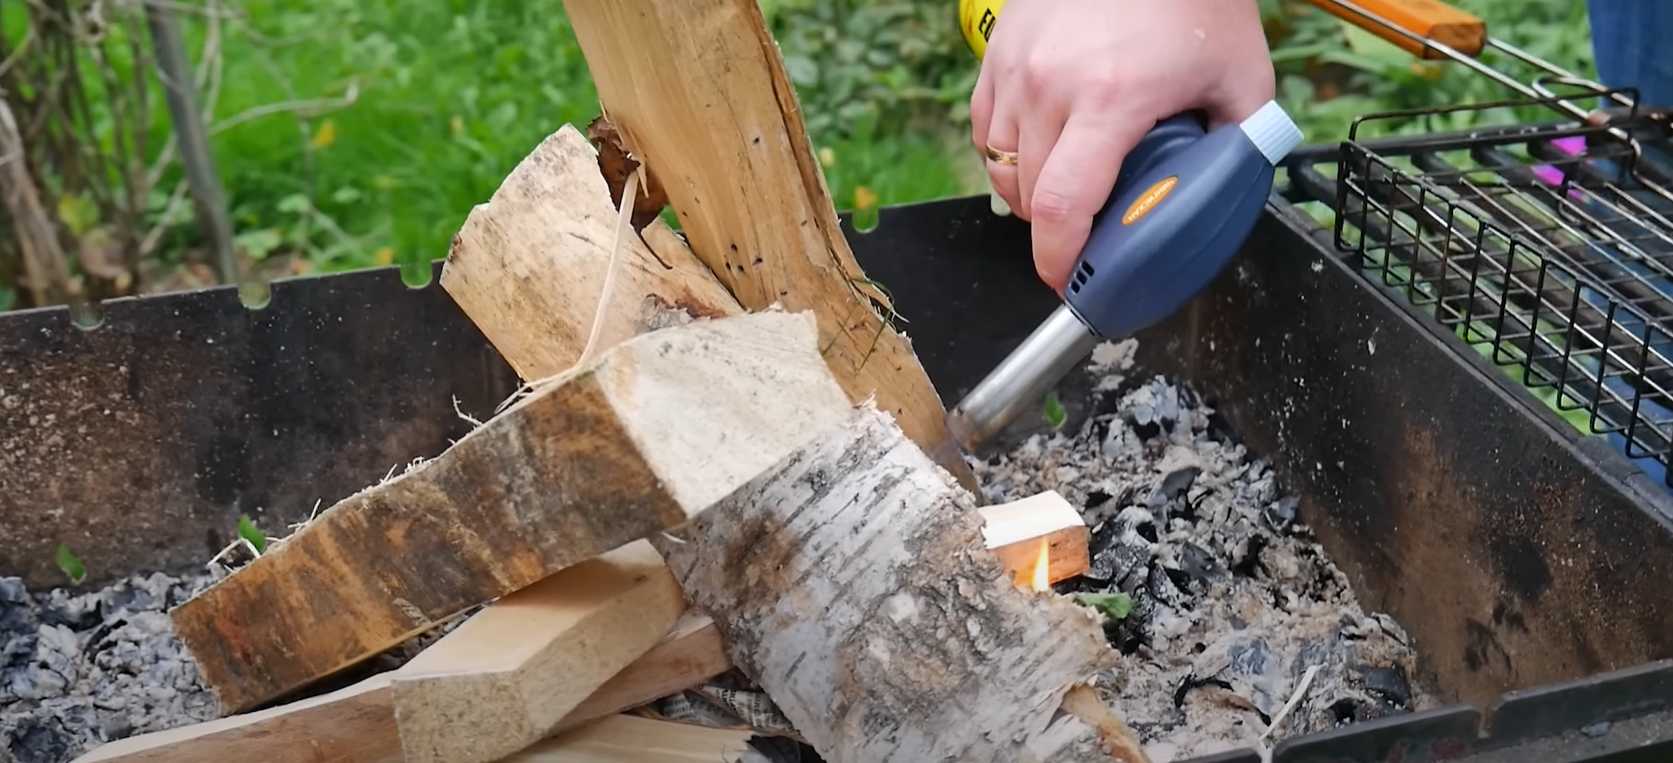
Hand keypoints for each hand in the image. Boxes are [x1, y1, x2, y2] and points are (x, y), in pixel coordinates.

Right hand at [971, 0, 1275, 291]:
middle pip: (1030, 196)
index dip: (1061, 260)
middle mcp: (1051, 85)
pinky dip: (1006, 154)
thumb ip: (1240, 140)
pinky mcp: (998, 52)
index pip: (1065, 207)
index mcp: (1112, 99)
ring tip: (1068, 188)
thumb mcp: (1240, 73)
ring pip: (1000, 166)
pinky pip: (984, 127)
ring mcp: (1017, 67)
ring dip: (1030, 193)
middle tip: (1087, 235)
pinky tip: (1041, 150)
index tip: (1069, 282)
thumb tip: (1231, 190)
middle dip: (1056, 231)